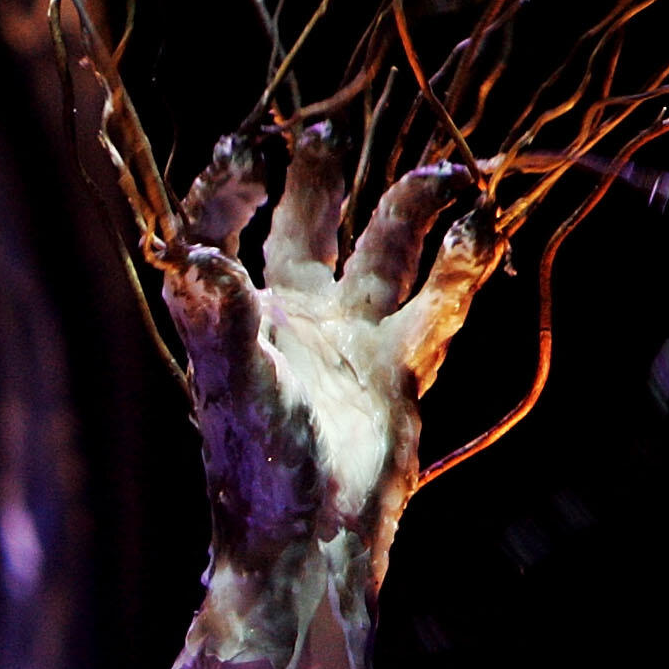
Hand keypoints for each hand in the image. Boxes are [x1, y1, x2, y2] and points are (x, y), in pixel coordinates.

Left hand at [156, 125, 502, 668]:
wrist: (311, 544)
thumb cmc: (258, 474)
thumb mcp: (235, 388)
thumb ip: (218, 317)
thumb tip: (191, 250)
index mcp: (240, 311)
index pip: (227, 225)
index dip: (232, 185)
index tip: (249, 149)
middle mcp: (295, 313)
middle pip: (309, 220)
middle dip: (321, 172)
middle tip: (327, 124)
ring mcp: (350, 336)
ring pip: (386, 247)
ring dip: (412, 206)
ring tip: (448, 169)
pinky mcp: (400, 367)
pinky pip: (437, 301)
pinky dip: (460, 265)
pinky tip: (477, 228)